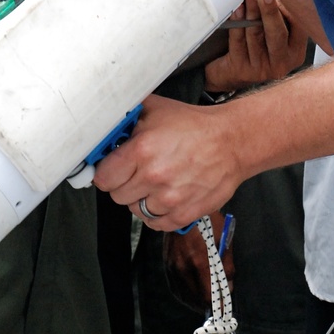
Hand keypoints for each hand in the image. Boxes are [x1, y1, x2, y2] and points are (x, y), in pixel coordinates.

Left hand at [94, 94, 243, 230]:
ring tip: (156, 182)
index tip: (112, 169)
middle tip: (137, 172)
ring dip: (142, 199)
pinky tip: (165, 196)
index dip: (107, 172)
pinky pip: (156, 224)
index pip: (103, 177)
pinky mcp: (184, 213)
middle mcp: (154, 176)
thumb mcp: (156, 109)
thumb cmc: (195, 126)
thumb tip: (102, 118)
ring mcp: (170, 198)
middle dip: (124, 184)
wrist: (232, 142)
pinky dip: (158, 214)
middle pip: (117, 196)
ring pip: (136, 210)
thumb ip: (126, 115)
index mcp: (142, 150)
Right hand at [164, 210, 231, 311]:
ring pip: (183, 295)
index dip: (217, 305)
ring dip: (195, 301)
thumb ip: (227, 267)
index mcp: (200, 263)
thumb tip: (228, 287)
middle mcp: (183, 268)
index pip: (208, 295)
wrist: (185, 209)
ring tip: (204, 303)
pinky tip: (191, 294)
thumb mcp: (224, 242)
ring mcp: (172, 267)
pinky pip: (175, 286)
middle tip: (216, 305)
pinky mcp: (167, 264)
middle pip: (195, 299)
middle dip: (207, 305)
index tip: (223, 308)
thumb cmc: (209, 223)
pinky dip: (184, 294)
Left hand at [204, 0, 307, 93]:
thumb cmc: (256, 46)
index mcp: (296, 50)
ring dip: (251, 12)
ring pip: (256, 35)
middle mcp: (283, 62)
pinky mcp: (243, 70)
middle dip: (270, 9)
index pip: (298, 26)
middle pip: (278, 33)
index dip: (288, 6)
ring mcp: (263, 69)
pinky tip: (236, 10)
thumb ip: (276, 12)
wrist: (232, 73)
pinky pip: (238, 43)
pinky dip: (236, 24)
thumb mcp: (271, 32)